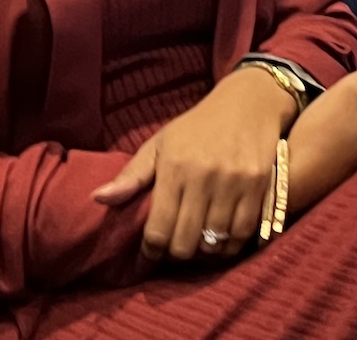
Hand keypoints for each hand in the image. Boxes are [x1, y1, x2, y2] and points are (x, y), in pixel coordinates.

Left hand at [92, 67, 295, 261]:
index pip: (158, 230)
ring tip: (199, 242)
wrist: (247, 103)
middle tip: (176, 245)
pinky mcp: (259, 185)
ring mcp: (234, 181)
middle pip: (186, 244)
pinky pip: (243, 234)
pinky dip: (231, 245)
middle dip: (177, 253)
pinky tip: (223, 238)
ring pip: (215, 243)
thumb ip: (131, 175)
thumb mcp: (160, 143)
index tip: (151, 250)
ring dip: (205, 251)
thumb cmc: (197, 126)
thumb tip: (97, 199)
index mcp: (174, 166)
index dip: (151, 250)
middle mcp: (204, 175)